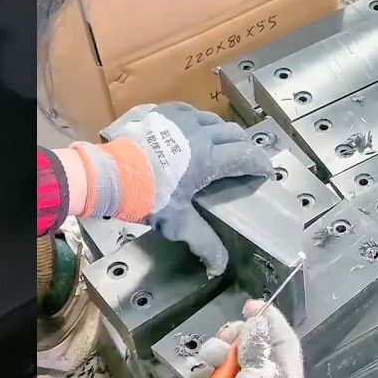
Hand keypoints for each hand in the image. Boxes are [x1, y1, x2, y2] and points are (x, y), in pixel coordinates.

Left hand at [96, 103, 274, 276]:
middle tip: (245, 163)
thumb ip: (203, 241)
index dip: (261, 164)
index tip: (266, 173)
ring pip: (213, 120)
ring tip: (220, 148)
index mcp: (210, 158)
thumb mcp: (178, 222)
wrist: (110, 175)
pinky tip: (193, 133)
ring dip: (222, 134)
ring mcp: (180, 119)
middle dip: (244, 148)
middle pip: (234, 134)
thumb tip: (219, 265)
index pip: (247, 156)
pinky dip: (198, 123)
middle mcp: (200, 133)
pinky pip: (189, 112)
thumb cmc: (147, 197)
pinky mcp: (162, 113)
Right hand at [174, 300, 305, 377]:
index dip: (268, 320)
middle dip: (237, 336)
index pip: (283, 341)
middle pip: (253, 345)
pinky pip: (210, 375)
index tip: (250, 305)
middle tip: (226, 336)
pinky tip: (201, 377)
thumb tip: (257, 323)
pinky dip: (204, 373)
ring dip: (217, 353)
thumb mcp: (260, 376)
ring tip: (212, 361)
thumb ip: (258, 346)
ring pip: (228, 357)